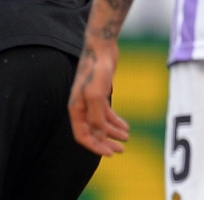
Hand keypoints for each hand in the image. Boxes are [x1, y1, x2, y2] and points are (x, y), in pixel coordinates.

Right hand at [67, 38, 129, 155]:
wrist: (101, 49)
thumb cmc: (96, 70)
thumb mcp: (96, 96)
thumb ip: (96, 117)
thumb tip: (99, 137)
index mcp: (76, 108)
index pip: (82, 135)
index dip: (95, 146)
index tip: (110, 154)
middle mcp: (81, 106)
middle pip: (91, 132)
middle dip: (105, 142)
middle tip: (121, 150)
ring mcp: (90, 100)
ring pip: (100, 123)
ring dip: (113, 132)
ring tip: (126, 137)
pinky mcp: (100, 94)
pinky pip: (106, 113)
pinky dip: (115, 121)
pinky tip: (125, 126)